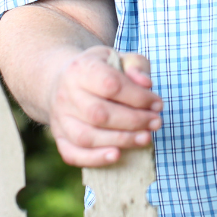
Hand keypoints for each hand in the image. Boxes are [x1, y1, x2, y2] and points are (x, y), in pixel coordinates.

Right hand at [47, 46, 162, 166]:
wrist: (63, 80)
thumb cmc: (99, 69)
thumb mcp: (118, 57)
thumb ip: (136, 65)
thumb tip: (146, 84)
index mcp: (81, 68)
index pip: (111, 85)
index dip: (138, 97)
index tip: (158, 104)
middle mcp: (66, 93)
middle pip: (99, 114)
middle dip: (133, 121)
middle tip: (156, 123)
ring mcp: (59, 118)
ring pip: (87, 136)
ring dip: (120, 140)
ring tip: (145, 139)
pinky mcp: (58, 137)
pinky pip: (72, 154)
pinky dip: (95, 158)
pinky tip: (117, 155)